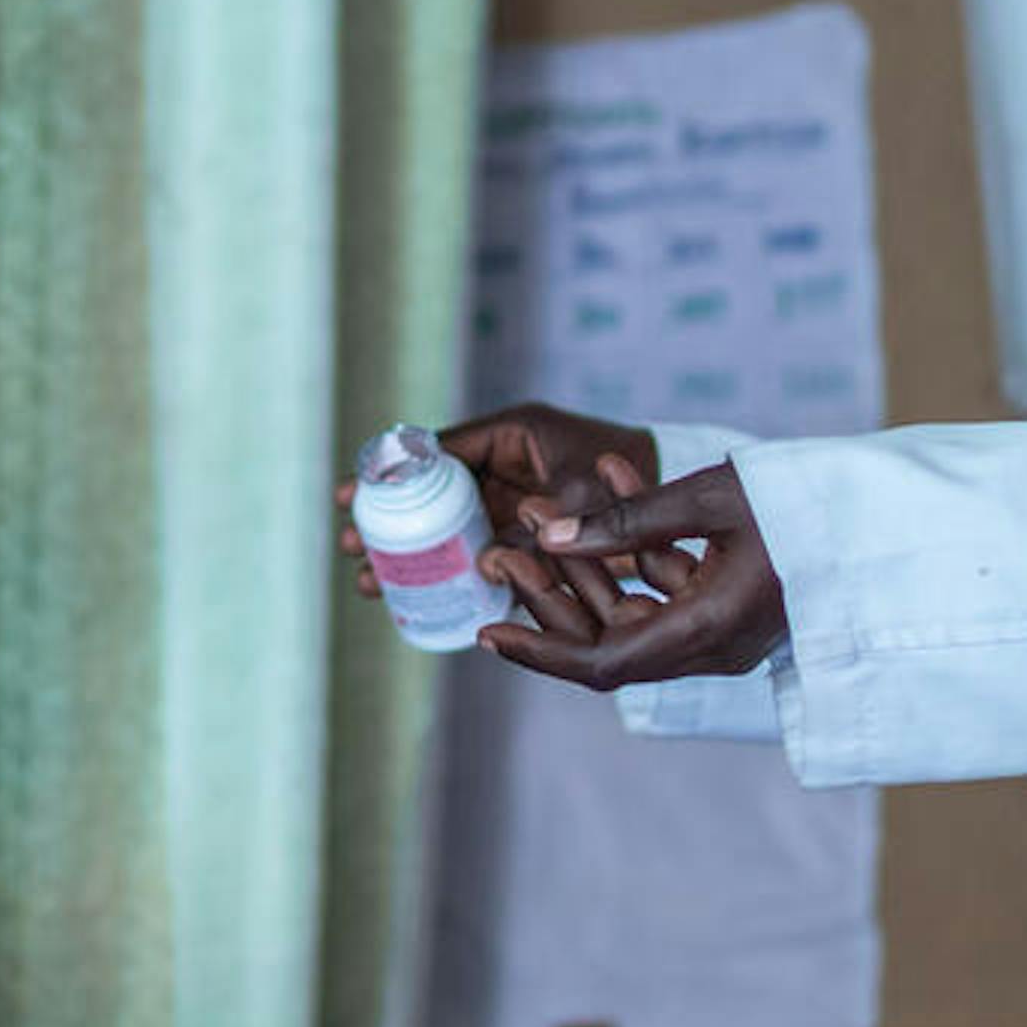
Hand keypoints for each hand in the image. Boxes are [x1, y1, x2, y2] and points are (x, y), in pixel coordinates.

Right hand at [334, 402, 660, 597]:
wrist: (676, 504)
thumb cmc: (634, 480)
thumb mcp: (588, 497)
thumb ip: (544, 522)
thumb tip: (498, 559)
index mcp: (512, 433)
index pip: (437, 449)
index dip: (391, 474)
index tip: (351, 494)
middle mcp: (504, 462)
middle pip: (430, 490)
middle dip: (389, 521)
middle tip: (350, 548)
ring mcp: (511, 497)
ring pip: (446, 524)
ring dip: (410, 551)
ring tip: (369, 583)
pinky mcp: (522, 530)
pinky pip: (474, 546)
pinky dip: (446, 567)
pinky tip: (414, 594)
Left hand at [478, 460, 787, 690]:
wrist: (883, 512)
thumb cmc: (807, 501)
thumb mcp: (710, 498)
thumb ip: (626, 520)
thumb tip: (547, 535)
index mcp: (708, 632)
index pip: (603, 665)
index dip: (540, 653)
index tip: (488, 633)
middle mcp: (713, 646)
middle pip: (610, 637)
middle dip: (554, 591)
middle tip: (507, 543)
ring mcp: (724, 629)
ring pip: (633, 608)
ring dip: (590, 559)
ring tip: (548, 503)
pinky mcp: (732, 606)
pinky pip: (668, 584)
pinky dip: (637, 542)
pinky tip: (615, 478)